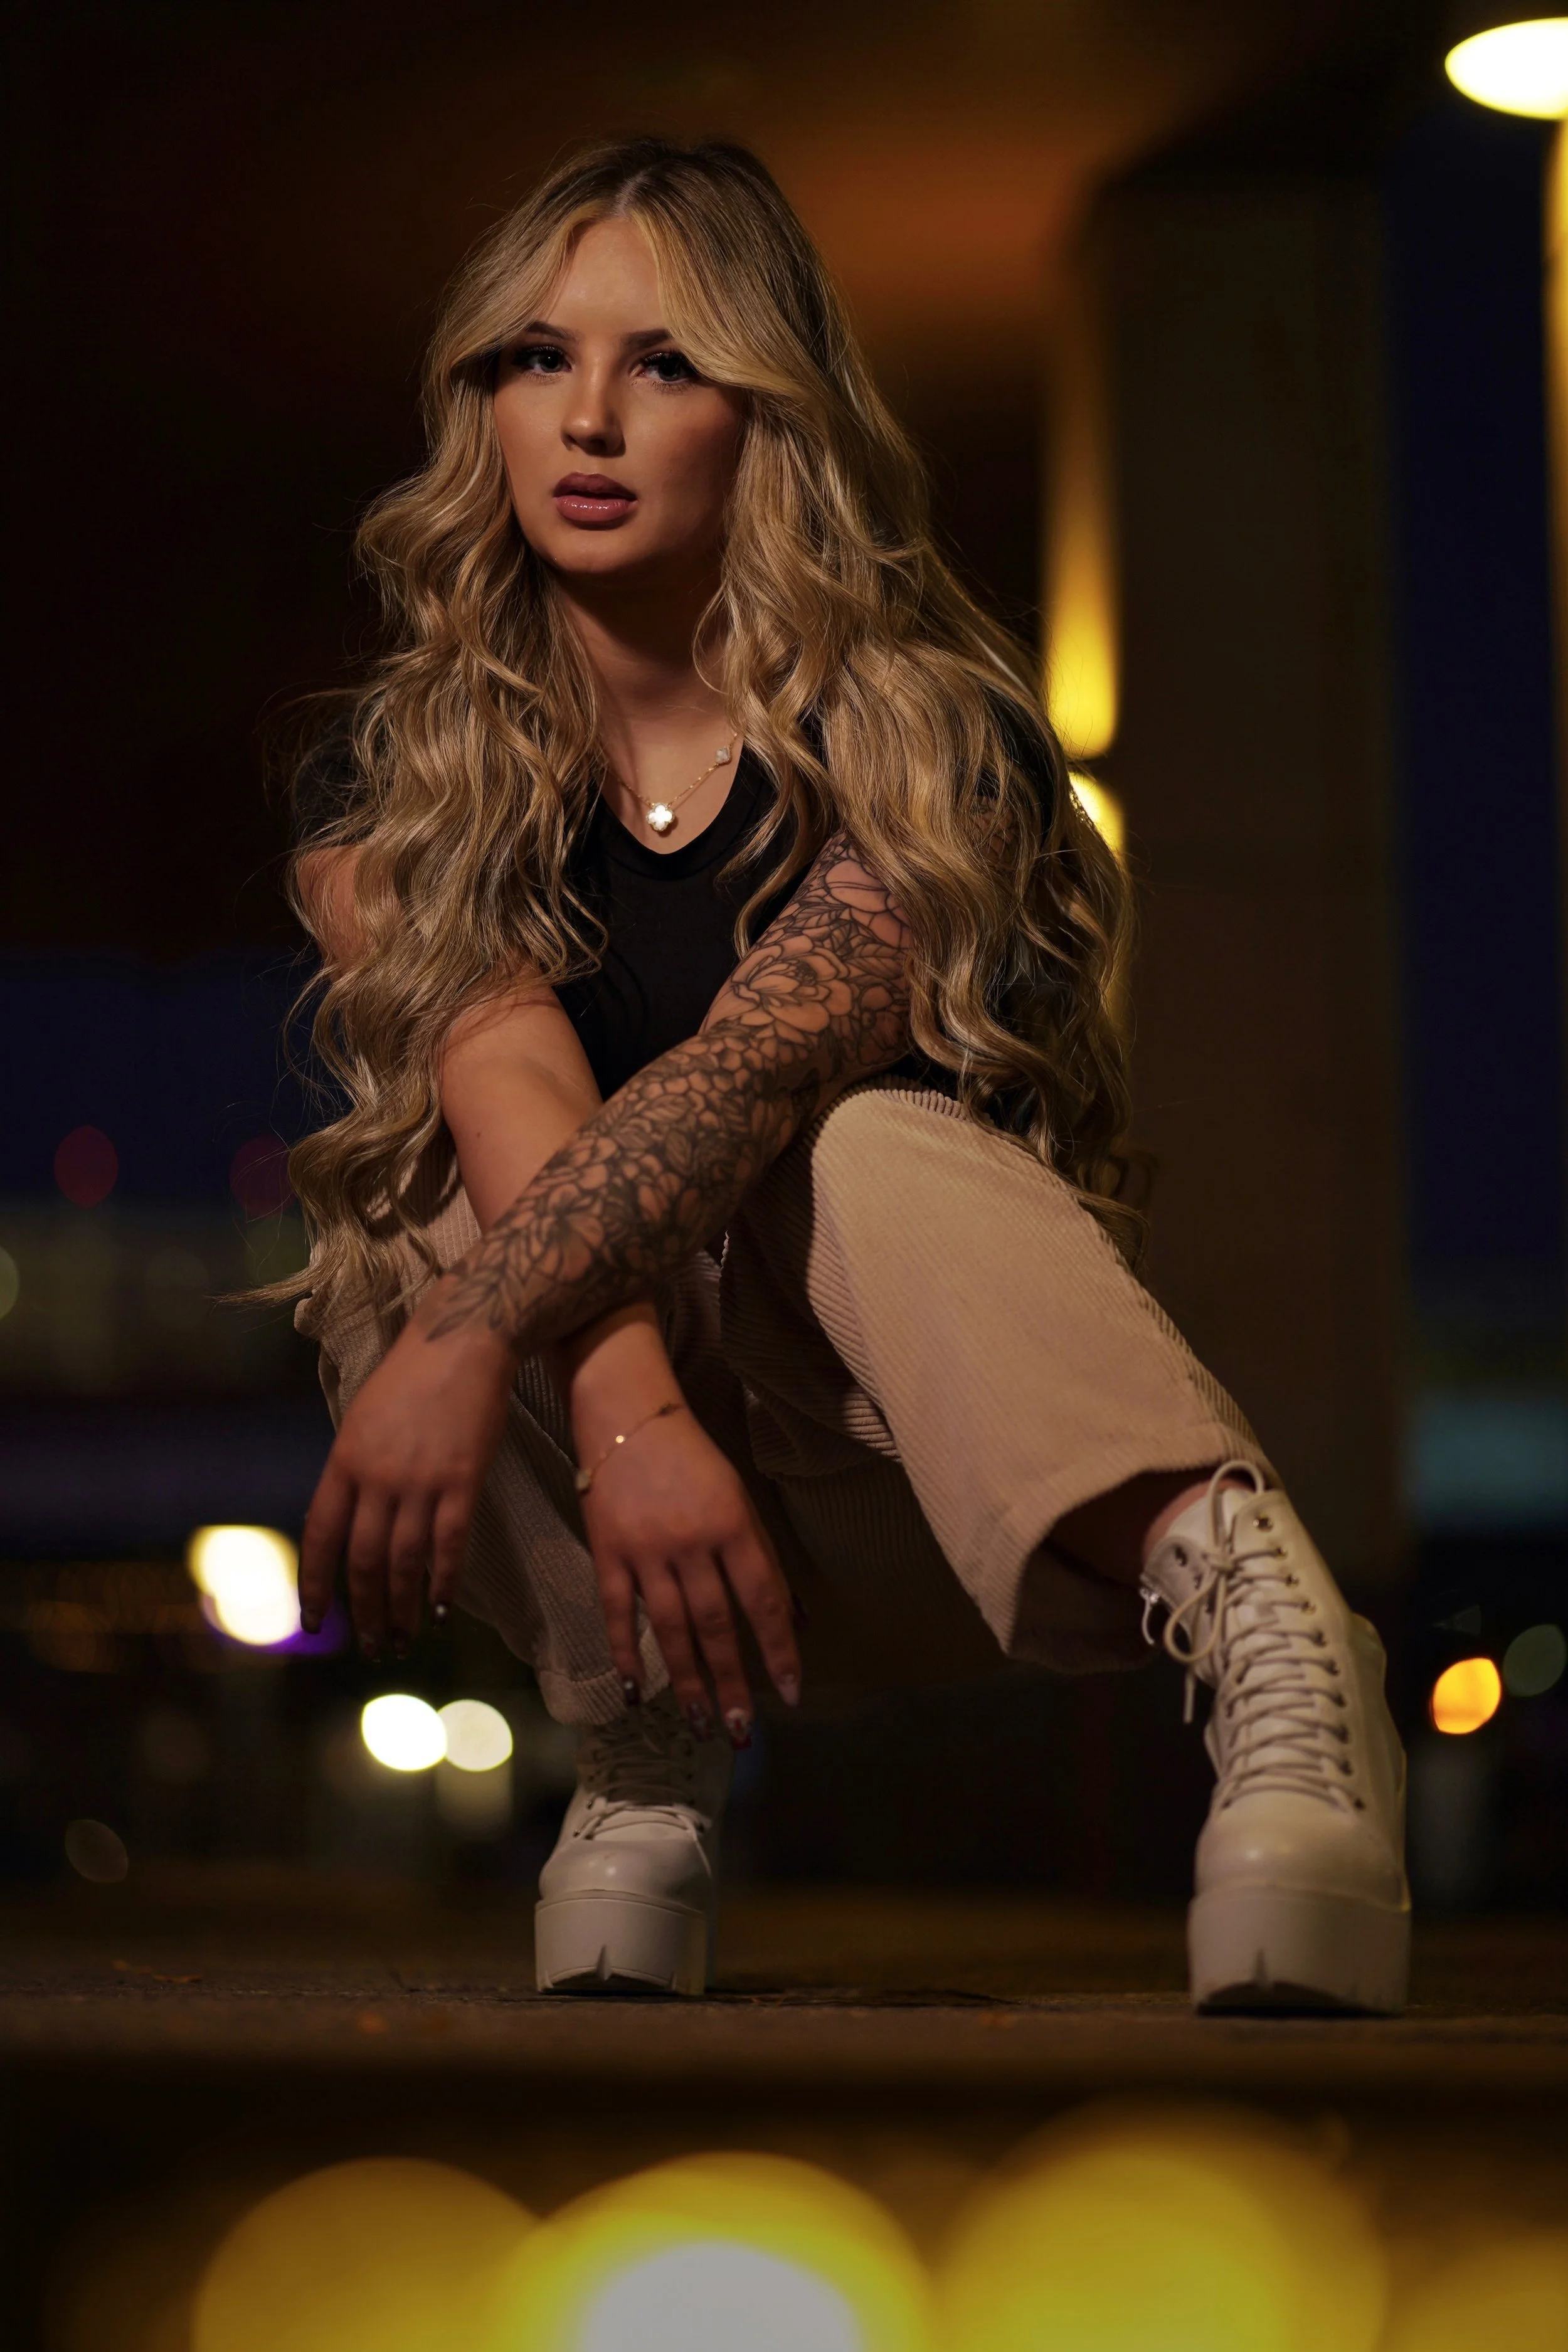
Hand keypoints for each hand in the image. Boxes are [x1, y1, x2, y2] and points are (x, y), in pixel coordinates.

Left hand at [298, 1277, 518, 1654]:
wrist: (464, 1340)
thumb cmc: (412, 1377)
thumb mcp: (363, 1420)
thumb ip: (353, 1471)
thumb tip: (345, 1523)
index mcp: (345, 1460)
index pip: (320, 1537)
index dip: (315, 1586)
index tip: (314, 1623)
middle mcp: (377, 1477)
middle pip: (363, 1561)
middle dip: (365, 1611)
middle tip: (371, 1646)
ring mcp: (421, 1481)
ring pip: (405, 1561)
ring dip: (402, 1608)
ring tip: (403, 1639)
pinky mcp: (463, 1481)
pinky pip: (450, 1545)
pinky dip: (443, 1583)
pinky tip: (440, 1609)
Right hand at [581, 1403, 800, 1743]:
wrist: (628, 1416)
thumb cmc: (693, 1460)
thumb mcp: (740, 1499)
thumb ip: (763, 1559)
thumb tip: (792, 1620)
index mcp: (733, 1526)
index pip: (762, 1602)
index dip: (778, 1651)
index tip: (789, 1695)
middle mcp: (692, 1542)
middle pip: (715, 1624)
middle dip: (731, 1682)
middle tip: (742, 1730)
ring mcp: (646, 1550)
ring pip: (669, 1627)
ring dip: (686, 1680)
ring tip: (700, 1723)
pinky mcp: (608, 1551)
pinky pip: (616, 1612)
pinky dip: (625, 1653)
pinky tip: (634, 1692)